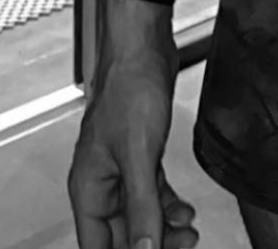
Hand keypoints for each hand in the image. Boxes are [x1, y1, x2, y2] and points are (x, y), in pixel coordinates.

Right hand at [67, 16, 198, 248]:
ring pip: (140, 217)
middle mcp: (102, 183)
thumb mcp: (138, 155)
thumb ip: (142, 206)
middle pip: (123, 236)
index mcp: (88, 188)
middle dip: (151, 245)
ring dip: (164, 230)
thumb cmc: (128, 86)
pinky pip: (152, 195)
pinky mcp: (141, 157)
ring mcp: (122, 171)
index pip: (98, 246)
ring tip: (189, 232)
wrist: (144, 48)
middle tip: (183, 245)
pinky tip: (184, 211)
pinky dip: (168, 207)